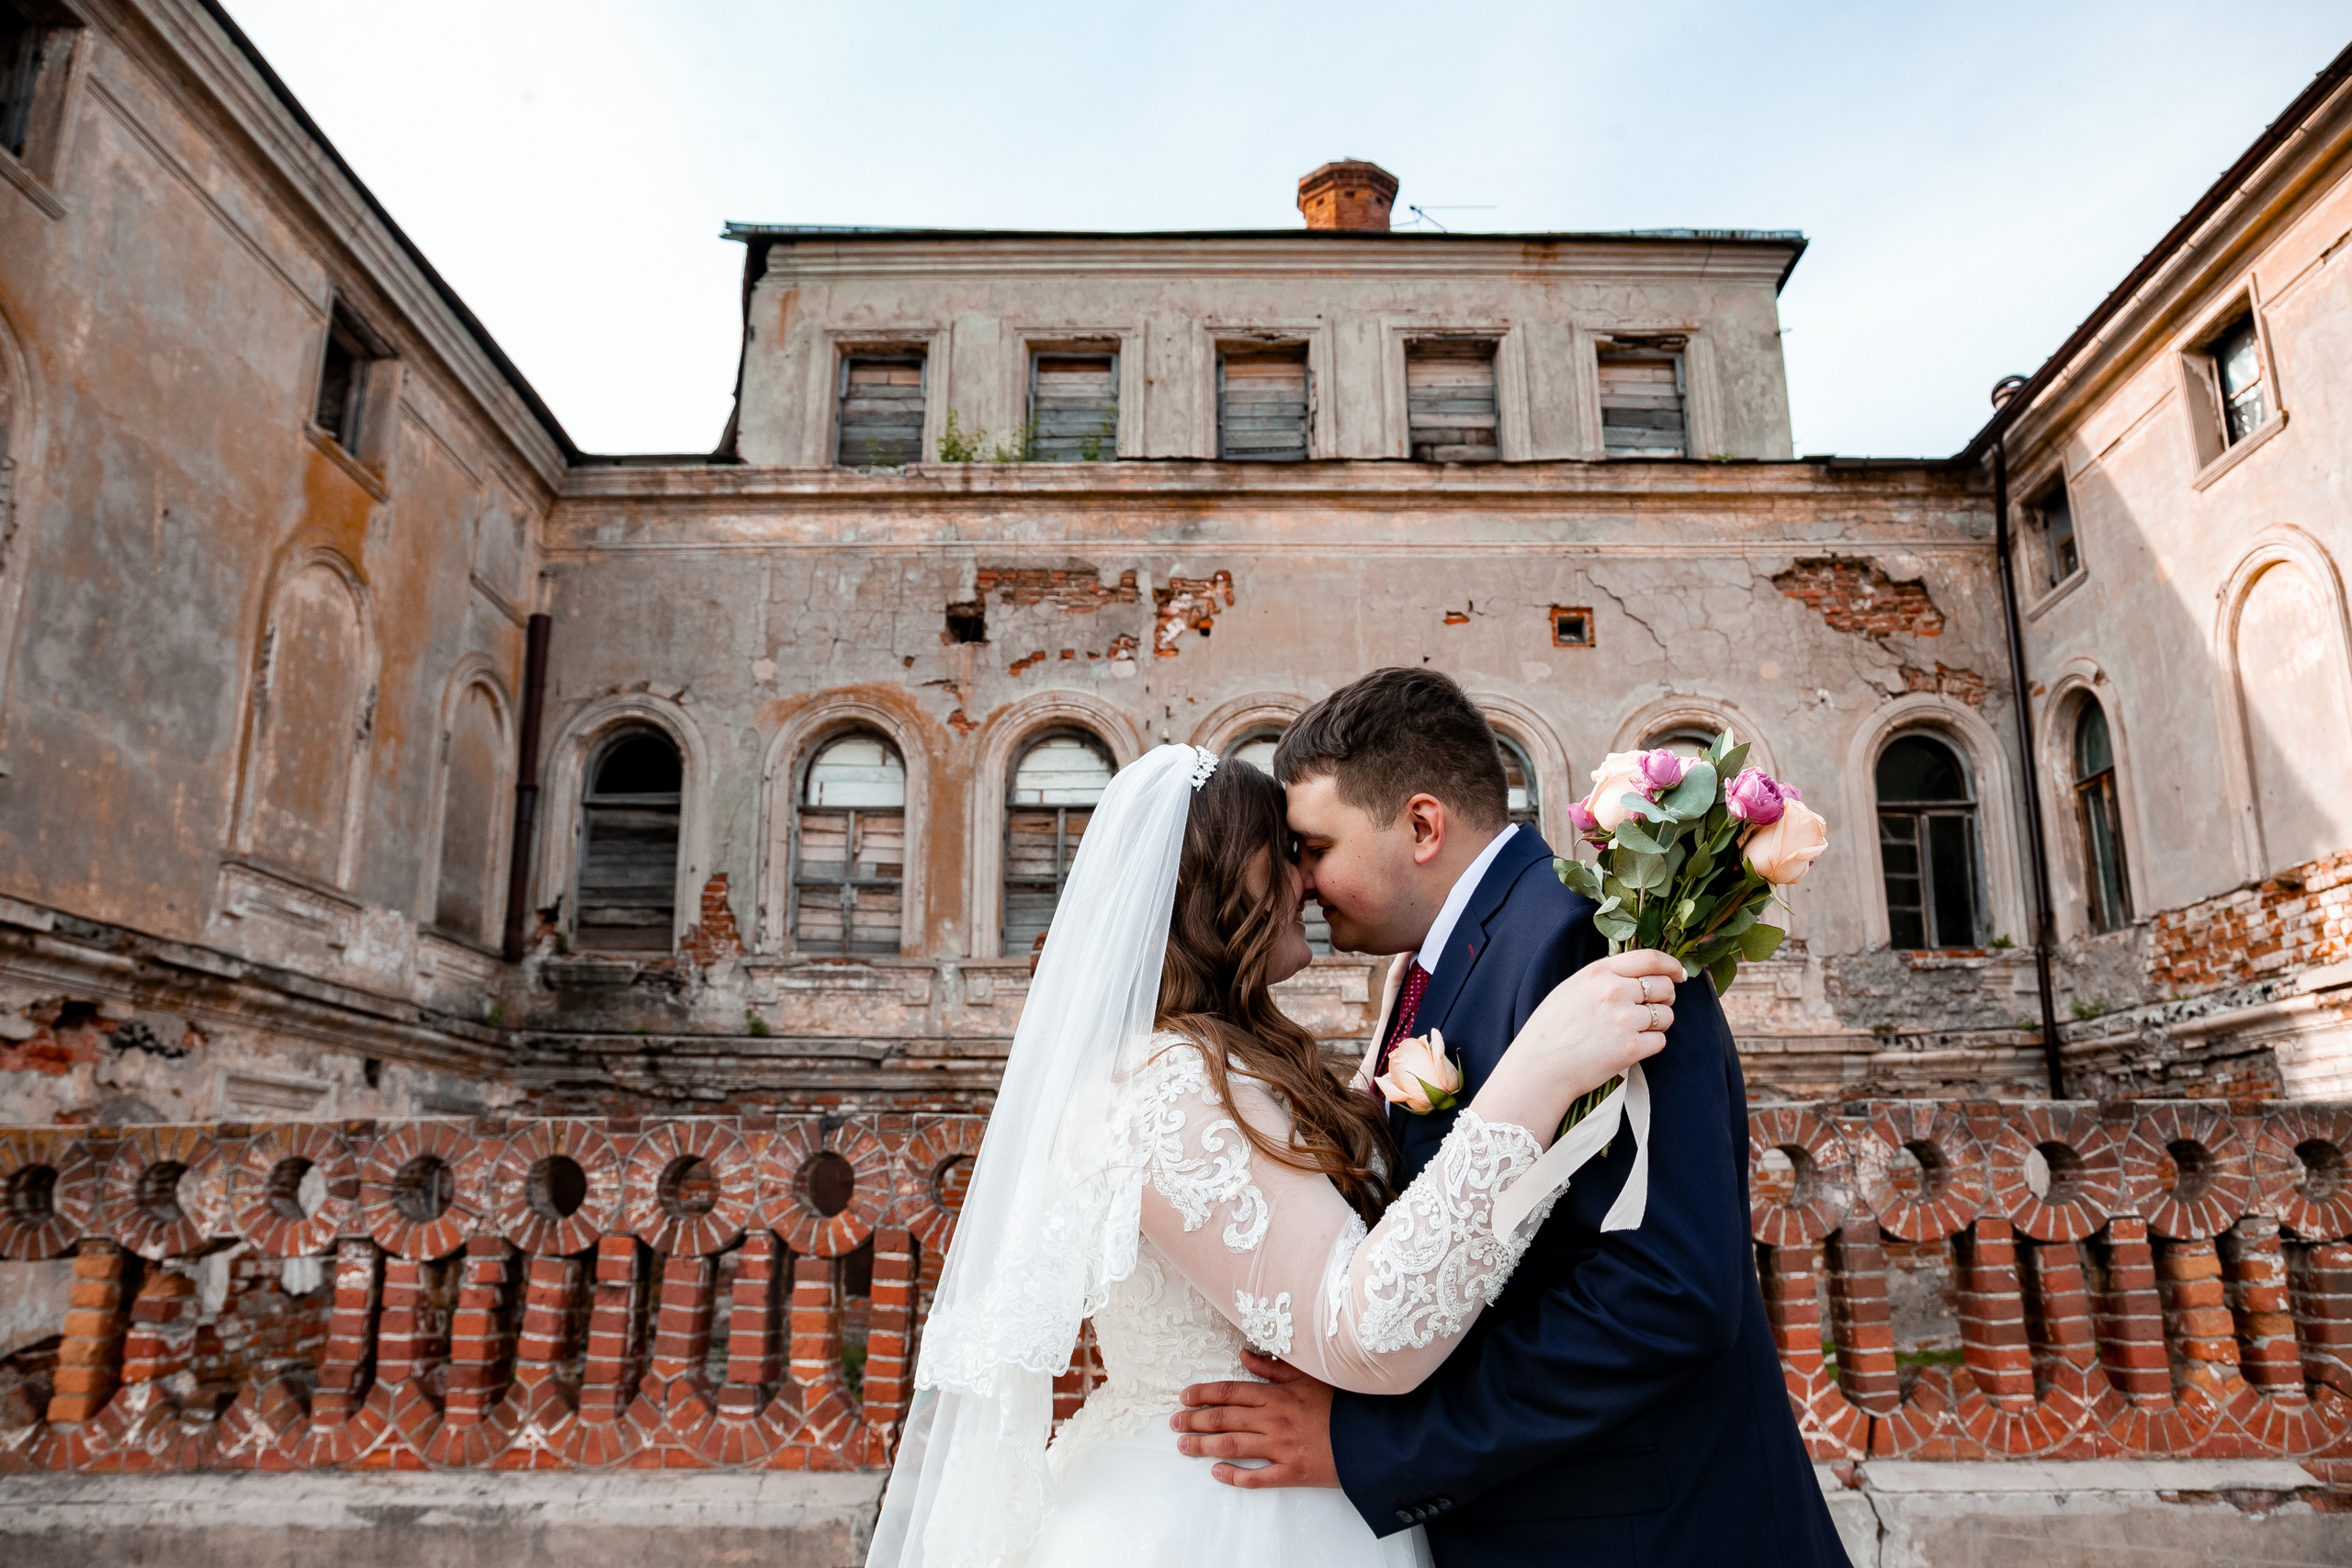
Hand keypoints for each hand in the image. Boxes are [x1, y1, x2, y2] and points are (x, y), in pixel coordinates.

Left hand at [1171, 1351, 1339, 1488]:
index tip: (1184, 1397)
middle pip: (1224, 1418)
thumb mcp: (1309, 1376)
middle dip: (1194, 1420)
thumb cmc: (1341, 1404)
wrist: (1370, 1436)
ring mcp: (1280, 1447)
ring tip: (1183, 1446)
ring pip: (1232, 1446)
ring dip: (1203, 1446)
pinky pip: (1257, 1476)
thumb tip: (1245, 1355)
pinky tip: (1217, 1473)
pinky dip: (1234, 1476)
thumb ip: (1274, 1367)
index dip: (1203, 1394)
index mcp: (1276, 1394)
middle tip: (1174, 1423)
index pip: (1230, 1391)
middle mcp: (1273, 1419)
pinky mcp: (1291, 1472)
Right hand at [1472, 948, 1681, 1140]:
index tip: (1679, 973)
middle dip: (1665, 998)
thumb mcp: (1571, 989)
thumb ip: (1603, 978)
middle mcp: (1614, 991)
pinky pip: (1660, 1042)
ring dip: (1657, 1025)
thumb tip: (1637, 976)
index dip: (1671, 965)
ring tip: (1633, 1034)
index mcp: (1599, 972)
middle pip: (1664, 987)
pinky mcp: (1631, 1048)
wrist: (1538, 1068)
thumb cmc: (1550, 1030)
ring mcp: (1624, 1020)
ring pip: (1667, 1016)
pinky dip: (1650, 1046)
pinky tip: (1629, 1050)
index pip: (1650, 958)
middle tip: (1651, 1010)